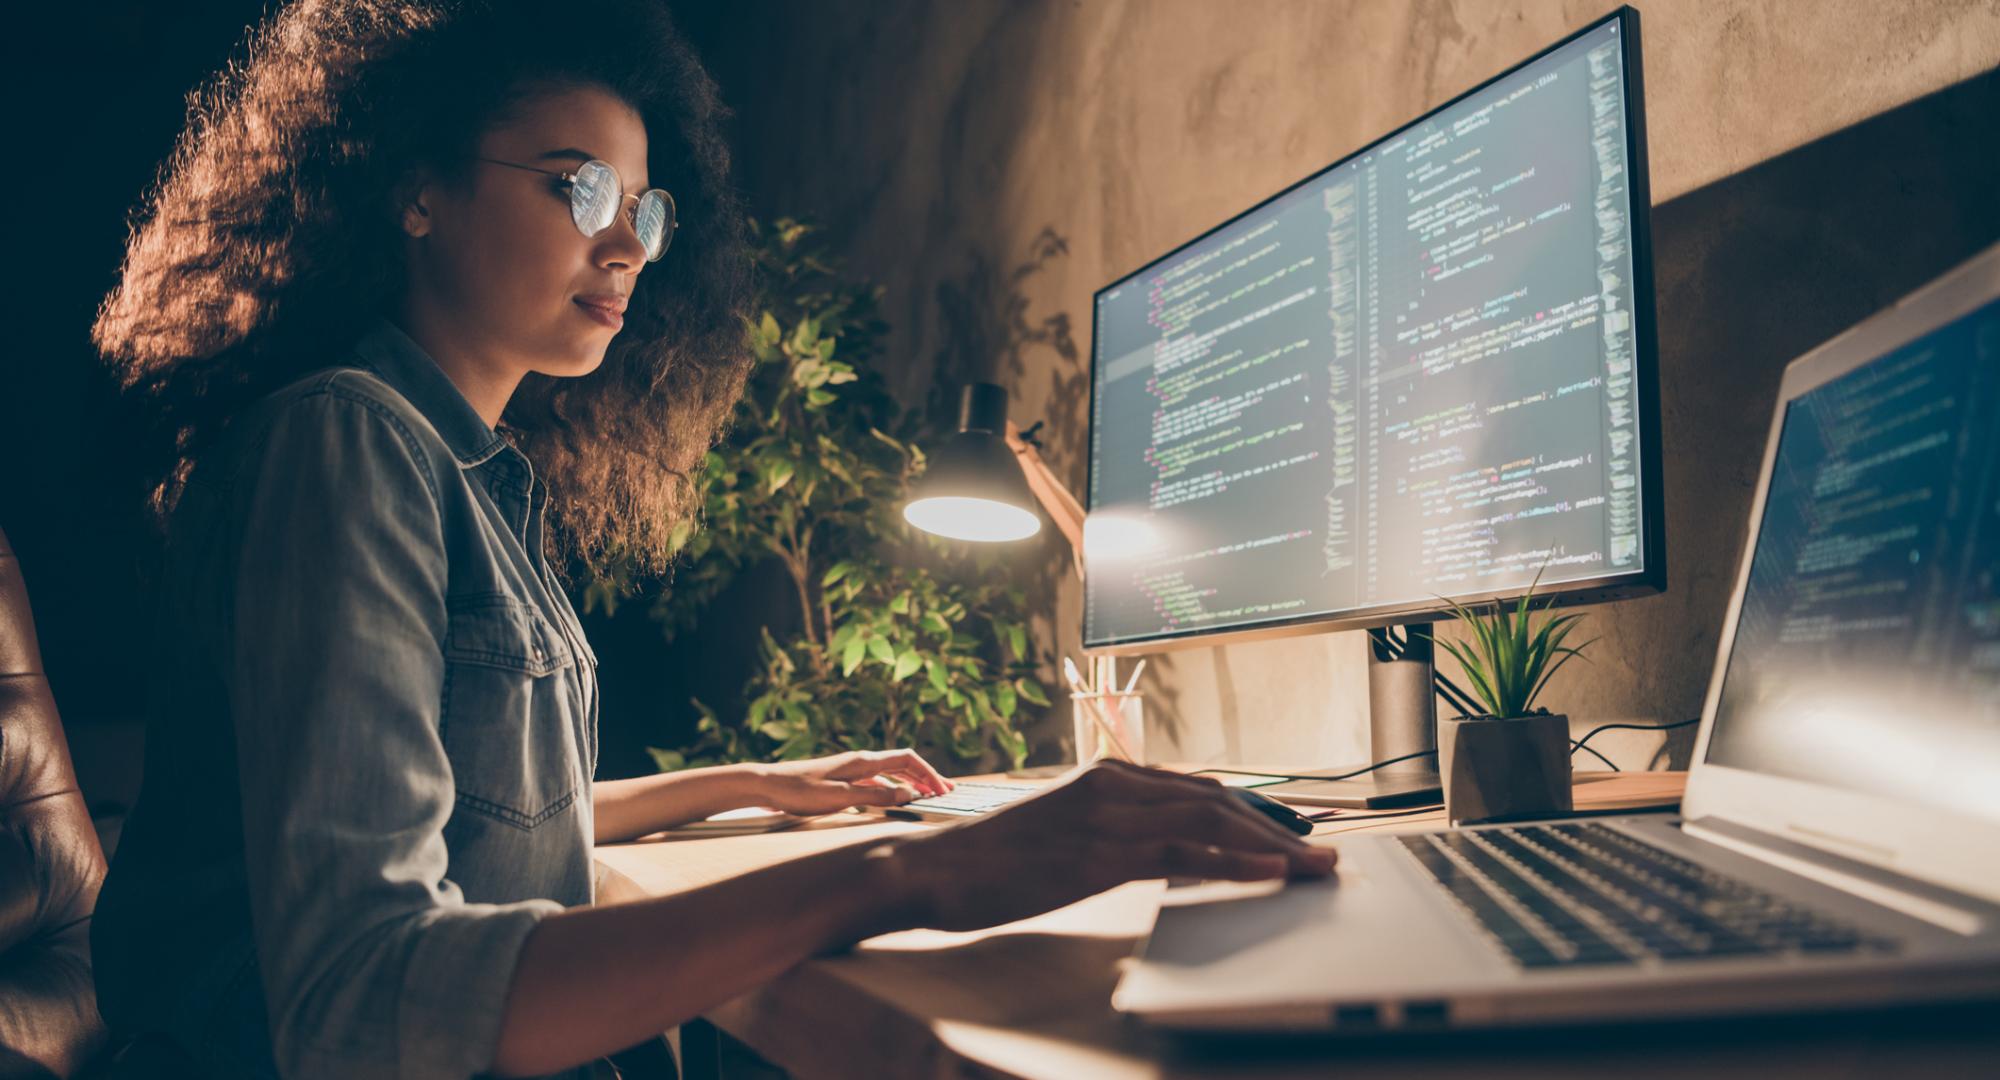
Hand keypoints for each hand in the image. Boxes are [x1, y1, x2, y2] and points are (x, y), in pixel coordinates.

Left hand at [752, 749, 955, 814]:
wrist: (768, 784)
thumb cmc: (800, 791)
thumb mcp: (839, 798)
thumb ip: (874, 797)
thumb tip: (907, 794)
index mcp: (863, 761)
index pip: (907, 759)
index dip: (928, 772)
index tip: (943, 788)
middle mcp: (860, 762)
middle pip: (903, 764)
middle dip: (926, 776)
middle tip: (947, 790)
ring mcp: (852, 770)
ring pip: (890, 773)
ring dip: (911, 783)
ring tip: (927, 795)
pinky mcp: (842, 780)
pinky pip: (876, 782)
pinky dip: (892, 789)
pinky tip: (895, 800)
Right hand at [885, 759, 1336, 931]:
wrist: (933, 869)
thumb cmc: (991, 861)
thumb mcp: (1061, 836)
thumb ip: (1110, 833)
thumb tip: (1155, 852)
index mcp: (1106, 777)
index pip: (1198, 788)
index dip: (1252, 811)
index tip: (1291, 833)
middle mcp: (1114, 784)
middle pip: (1216, 799)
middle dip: (1276, 826)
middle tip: (1321, 853)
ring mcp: (1108, 814)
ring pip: (1210, 820)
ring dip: (1272, 845)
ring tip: (1314, 867)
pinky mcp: (1099, 850)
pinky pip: (1182, 852)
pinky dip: (1233, 859)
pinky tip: (1268, 870)